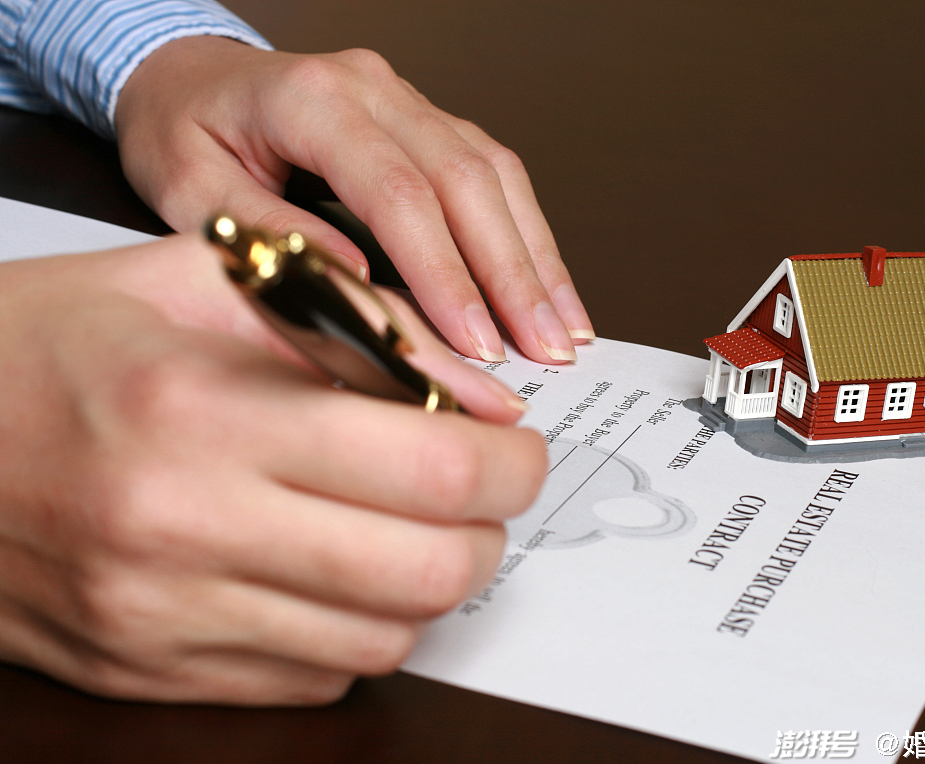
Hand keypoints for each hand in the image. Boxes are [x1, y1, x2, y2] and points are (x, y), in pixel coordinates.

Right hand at [0, 235, 545, 703]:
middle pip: (427, 573)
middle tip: (481, 490)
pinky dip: (356, 626)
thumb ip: (360, 325)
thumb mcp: (201, 282)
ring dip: (428, 582)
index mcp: (205, 415)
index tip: (517, 448)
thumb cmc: (52, 344)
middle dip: (489, 531)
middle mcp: (186, 532)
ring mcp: (166, 622)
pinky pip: (316, 677)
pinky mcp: (154, 675)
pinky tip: (330, 568)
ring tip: (406, 523)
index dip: (510, 464)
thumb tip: (478, 394)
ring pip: (382, 639)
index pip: (430, 468)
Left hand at [114, 36, 592, 365]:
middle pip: (468, 183)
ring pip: (496, 176)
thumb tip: (354, 278)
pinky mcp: (430, 124)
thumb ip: (266, 229)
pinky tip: (549, 286)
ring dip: (536, 259)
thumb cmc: (182, 128)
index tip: (473, 342)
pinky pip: (495, 175)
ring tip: (563, 330)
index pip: (400, 192)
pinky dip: (528, 235)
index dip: (445, 273)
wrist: (186, 74)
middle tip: (542, 349)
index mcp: (314, 99)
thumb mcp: (188, 187)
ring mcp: (410, 103)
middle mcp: (376, 91)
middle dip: (511, 276)